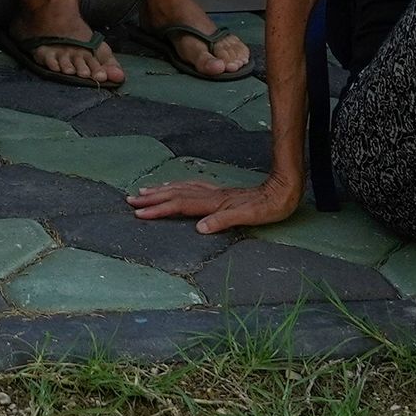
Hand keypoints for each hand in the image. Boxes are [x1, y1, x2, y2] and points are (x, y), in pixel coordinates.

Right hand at [128, 169, 301, 235]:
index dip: (159, 209)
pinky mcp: (221, 192)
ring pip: (181, 188)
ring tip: (144, 191)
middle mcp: (212, 195)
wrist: (284, 189)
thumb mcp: (251, 217)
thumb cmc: (270, 207)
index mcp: (215, 203)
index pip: (180, 205)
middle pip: (175, 195)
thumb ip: (225, 220)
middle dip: (152, 199)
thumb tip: (200, 228)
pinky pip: (191, 187)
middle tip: (130, 200)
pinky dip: (177, 186)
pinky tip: (174, 186)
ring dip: (161, 191)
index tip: (139, 213)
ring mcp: (216, 192)